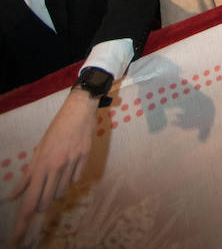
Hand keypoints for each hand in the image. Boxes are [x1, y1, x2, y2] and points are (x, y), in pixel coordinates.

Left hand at [11, 89, 97, 245]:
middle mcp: (56, 166)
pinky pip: (75, 179)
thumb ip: (27, 175)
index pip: (30, 200)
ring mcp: (71, 163)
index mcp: (41, 164)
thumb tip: (14, 195)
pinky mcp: (84, 158)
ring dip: (56, 189)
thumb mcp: (38, 149)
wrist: (79, 109)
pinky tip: (70, 165)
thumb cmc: (56, 128)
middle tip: (41, 192)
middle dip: (41, 203)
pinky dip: (71, 178)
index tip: (17, 239)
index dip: (23, 222)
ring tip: (56, 172)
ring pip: (61, 191)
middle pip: (46, 200)